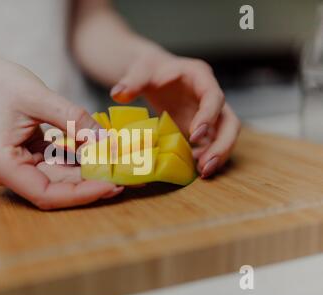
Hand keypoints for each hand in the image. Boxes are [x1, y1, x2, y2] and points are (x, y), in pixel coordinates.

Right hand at [0, 49, 122, 208]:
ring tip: (119, 166)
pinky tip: (101, 153)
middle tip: (125, 176)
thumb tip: (109, 143)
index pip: (47, 193)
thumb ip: (75, 121)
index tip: (112, 185)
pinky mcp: (27, 158)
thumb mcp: (40, 98)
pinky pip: (56, 164)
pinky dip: (78, 159)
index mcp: (2, 165)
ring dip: (88, 172)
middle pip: (56, 188)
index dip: (82, 193)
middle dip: (92, 182)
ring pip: (60, 178)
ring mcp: (17, 167)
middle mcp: (9, 173)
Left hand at [110, 48, 240, 177]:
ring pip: (225, 136)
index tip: (194, 135)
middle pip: (230, 122)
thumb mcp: (140, 71)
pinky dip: (205, 157)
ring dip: (217, 155)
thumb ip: (132, 81)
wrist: (151, 74)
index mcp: (201, 77)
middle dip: (222, 145)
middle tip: (206, 166)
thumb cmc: (149, 70)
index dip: (208, 117)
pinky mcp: (201, 128)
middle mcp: (210, 97)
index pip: (214, 97)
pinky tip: (193, 170)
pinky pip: (210, 144)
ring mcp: (208, 114)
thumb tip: (118, 94)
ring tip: (202, 173)